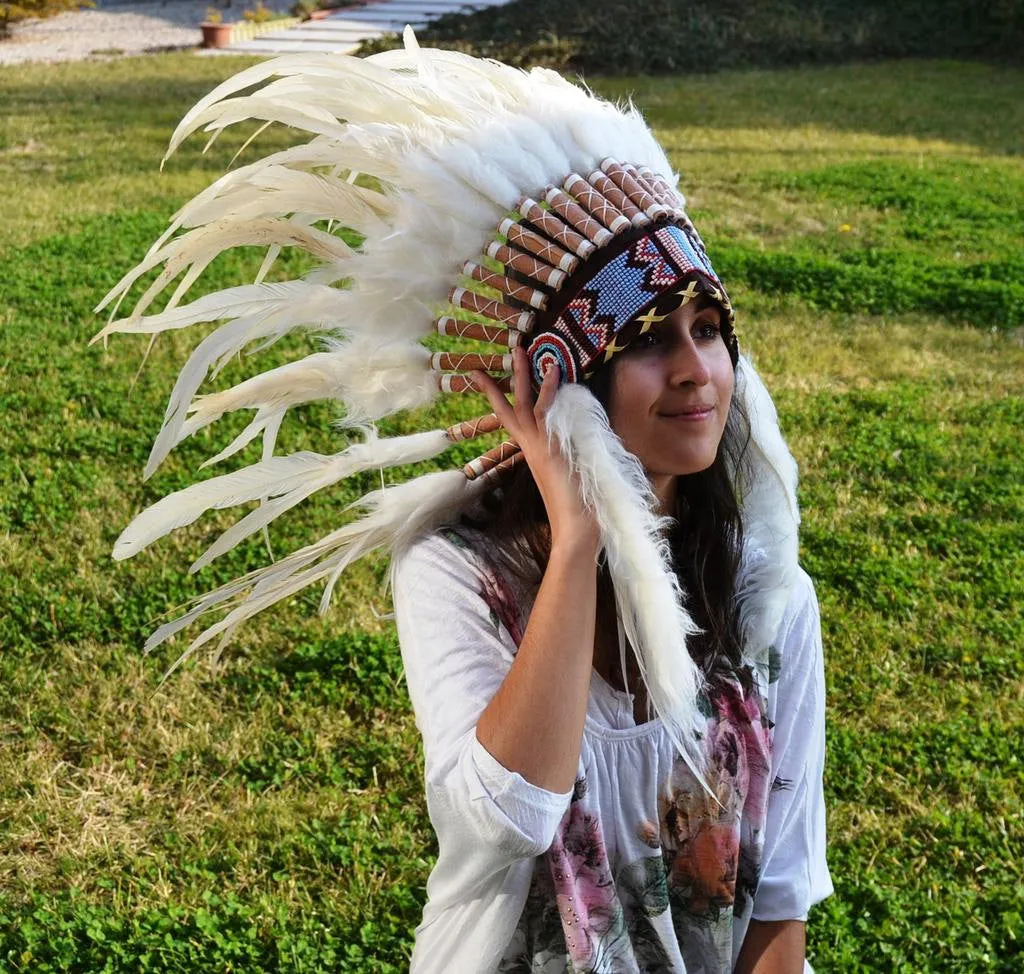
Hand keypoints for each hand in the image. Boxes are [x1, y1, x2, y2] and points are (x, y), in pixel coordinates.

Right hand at [471, 347, 599, 552]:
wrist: (574, 528)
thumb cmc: (575, 510)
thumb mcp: (569, 476)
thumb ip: (568, 458)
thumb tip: (576, 447)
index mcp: (532, 453)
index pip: (512, 420)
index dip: (501, 399)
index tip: (488, 381)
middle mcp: (531, 446)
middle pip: (511, 405)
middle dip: (505, 378)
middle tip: (507, 350)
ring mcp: (539, 445)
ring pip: (524, 402)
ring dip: (522, 374)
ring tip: (520, 348)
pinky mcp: (551, 445)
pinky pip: (547, 411)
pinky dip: (549, 389)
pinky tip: (553, 368)